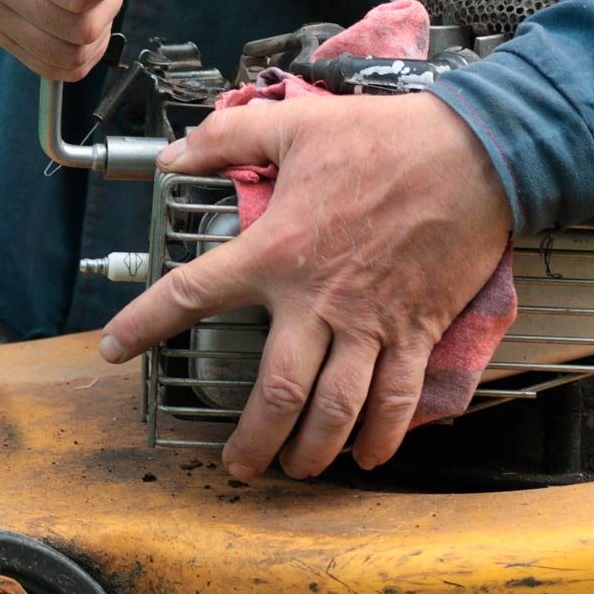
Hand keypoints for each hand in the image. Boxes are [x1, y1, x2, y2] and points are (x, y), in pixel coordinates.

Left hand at [100, 92, 512, 478]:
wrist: (477, 154)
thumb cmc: (387, 138)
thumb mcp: (296, 124)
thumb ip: (227, 139)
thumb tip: (176, 155)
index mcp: (277, 251)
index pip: (192, 295)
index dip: (145, 324)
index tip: (116, 348)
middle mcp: (317, 301)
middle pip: (276, 392)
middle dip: (253, 440)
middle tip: (236, 465)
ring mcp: (370, 324)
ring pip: (335, 410)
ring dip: (312, 450)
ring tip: (295, 470)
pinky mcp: (416, 331)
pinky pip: (398, 399)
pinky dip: (384, 436)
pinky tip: (369, 455)